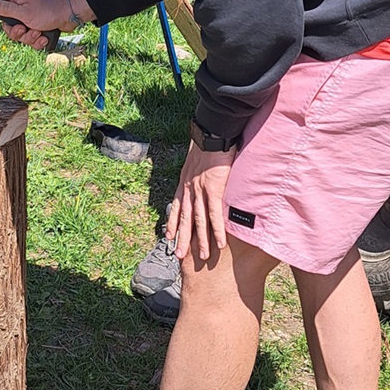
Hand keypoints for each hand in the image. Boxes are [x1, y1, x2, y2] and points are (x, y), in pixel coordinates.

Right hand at [0, 0, 87, 49]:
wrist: (70, 17)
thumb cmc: (49, 11)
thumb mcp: (24, 12)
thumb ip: (6, 9)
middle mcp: (21, 7)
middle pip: (8, 24)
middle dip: (16, 32)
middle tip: (24, 29)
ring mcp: (29, 17)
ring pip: (20, 33)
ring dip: (29, 37)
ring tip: (39, 33)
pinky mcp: (37, 26)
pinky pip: (30, 37)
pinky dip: (37, 40)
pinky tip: (44, 37)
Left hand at [166, 143, 235, 261]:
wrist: (211, 132)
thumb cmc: (207, 142)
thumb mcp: (196, 160)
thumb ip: (198, 172)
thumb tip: (203, 177)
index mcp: (185, 182)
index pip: (176, 207)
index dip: (173, 223)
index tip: (169, 236)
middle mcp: (189, 189)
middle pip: (185, 219)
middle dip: (182, 238)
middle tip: (179, 256)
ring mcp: (200, 190)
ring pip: (199, 221)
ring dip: (200, 240)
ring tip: (202, 257)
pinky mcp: (214, 189)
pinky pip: (215, 215)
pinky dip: (217, 231)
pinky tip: (220, 243)